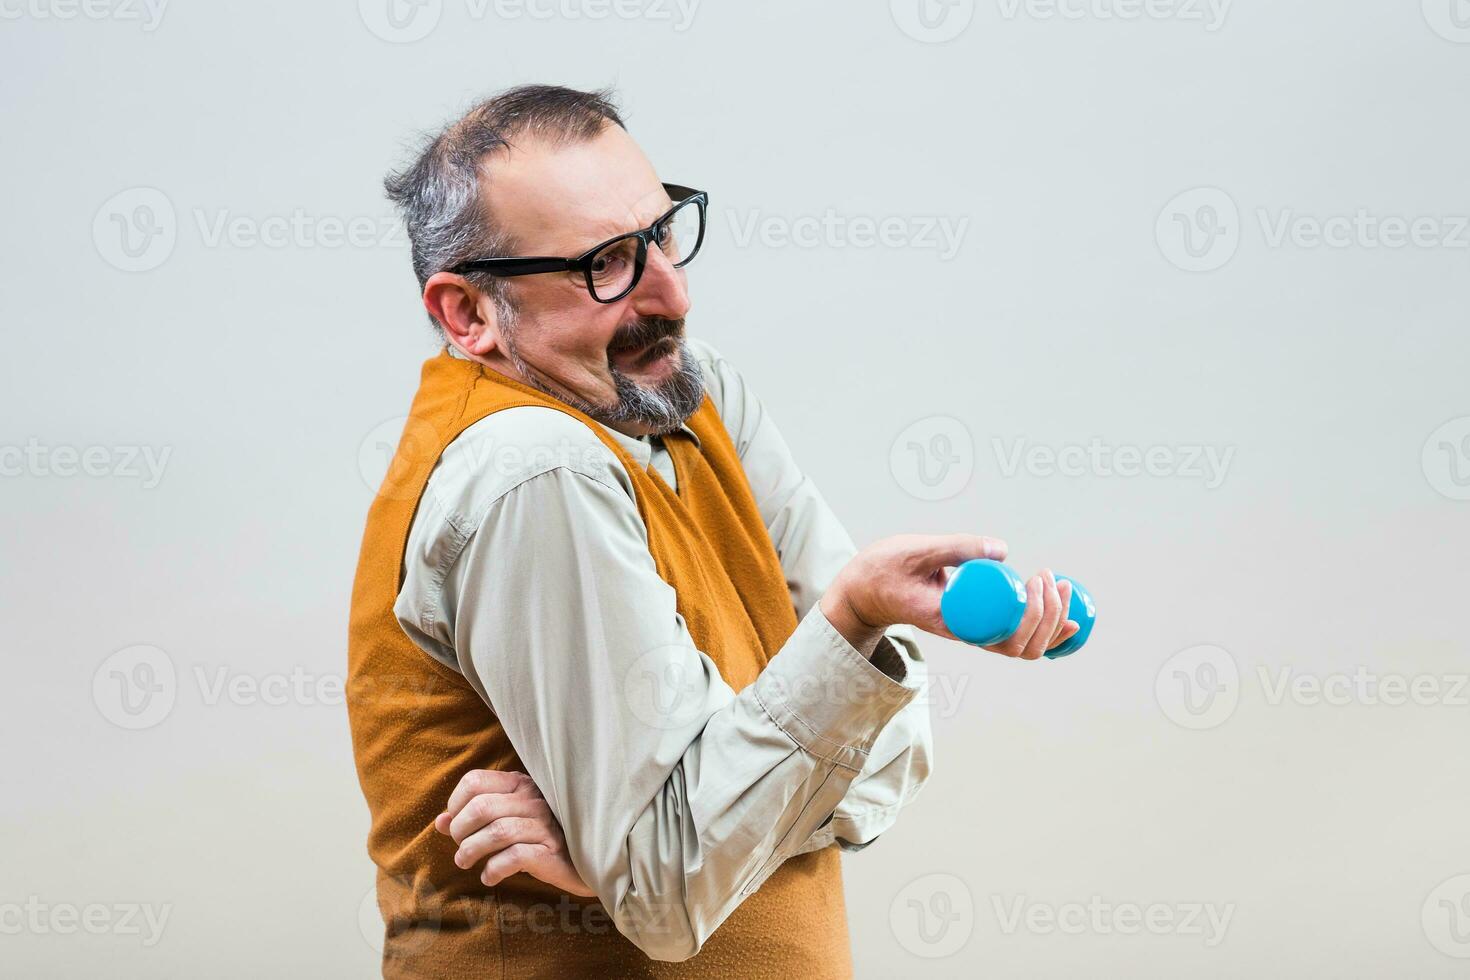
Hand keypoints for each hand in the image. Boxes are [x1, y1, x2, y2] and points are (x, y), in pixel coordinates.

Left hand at [433, 769, 595, 897]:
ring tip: (466, 863)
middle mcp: (532, 799)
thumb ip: (473, 819)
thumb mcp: (505, 821)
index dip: (455, 804)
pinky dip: (494, 869)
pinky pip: (514, 856)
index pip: (475, 781)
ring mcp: (544, 824)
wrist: (580, 863)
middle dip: (460, 833)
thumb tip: (440, 822)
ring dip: (471, 851)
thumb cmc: (536, 839)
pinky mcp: (551, 850)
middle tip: (460, 850)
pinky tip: (489, 877)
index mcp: (519, 784)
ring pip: (496, 832)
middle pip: (481, 808)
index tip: (455, 826)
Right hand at [820, 534, 1077, 660]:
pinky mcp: (976, 624)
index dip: (1033, 614)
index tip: (1036, 578)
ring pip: (1024, 648)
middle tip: (1051, 577)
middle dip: (1049, 615)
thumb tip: (1004, 550)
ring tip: (1061, 586)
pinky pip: (1017, 637)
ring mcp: (973, 633)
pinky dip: (1045, 628)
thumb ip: (957, 547)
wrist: (866, 590)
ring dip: (1052, 623)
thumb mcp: (916, 551)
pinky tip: (1065, 614)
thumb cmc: (886, 570)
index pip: (1005, 638)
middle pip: (1022, 648)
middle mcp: (966, 635)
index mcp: (952, 624)